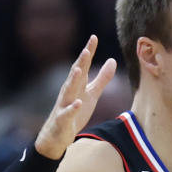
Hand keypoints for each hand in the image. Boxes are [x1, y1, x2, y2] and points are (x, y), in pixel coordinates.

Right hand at [35, 35, 116, 159]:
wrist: (58, 135)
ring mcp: (64, 105)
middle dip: (81, 62)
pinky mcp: (63, 119)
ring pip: (68, 91)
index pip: (83, 65)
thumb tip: (112, 60)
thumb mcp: (92, 94)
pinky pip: (67, 113)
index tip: (93, 37)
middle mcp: (69, 92)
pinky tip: (78, 103)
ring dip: (73, 80)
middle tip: (86, 50)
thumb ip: (102, 78)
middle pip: (75, 75)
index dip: (88, 52)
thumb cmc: (75, 111)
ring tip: (79, 70)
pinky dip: (72, 108)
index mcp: (77, 85)